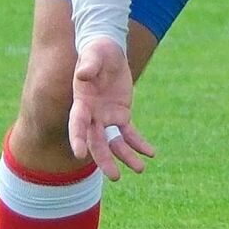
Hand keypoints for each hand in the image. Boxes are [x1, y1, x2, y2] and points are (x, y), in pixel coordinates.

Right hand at [68, 37, 154, 179]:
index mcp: (82, 103)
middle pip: (97, 142)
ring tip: (140, 170)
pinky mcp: (121, 114)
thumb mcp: (93, 54)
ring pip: (114, 142)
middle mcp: (92, 115)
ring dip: (125, 157)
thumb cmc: (96, 51)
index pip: (78, 125)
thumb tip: (83, 75)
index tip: (80, 154)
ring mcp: (106, 117)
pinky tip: (151, 153)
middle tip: (115, 177)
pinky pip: (129, 133)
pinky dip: (139, 144)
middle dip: (104, 160)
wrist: (107, 51)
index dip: (78, 138)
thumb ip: (88, 65)